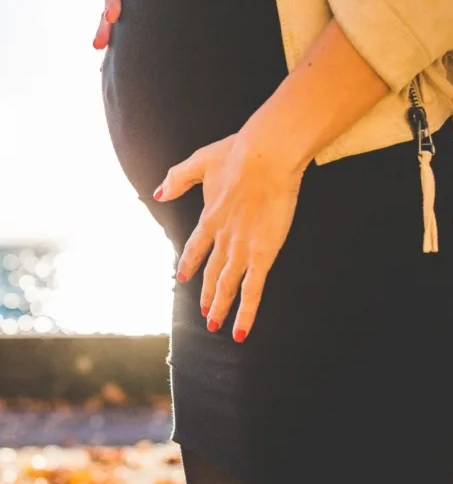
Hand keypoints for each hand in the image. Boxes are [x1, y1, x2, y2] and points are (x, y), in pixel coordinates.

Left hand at [153, 127, 305, 341]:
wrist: (265, 156)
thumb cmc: (239, 153)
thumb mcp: (201, 160)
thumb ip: (178, 178)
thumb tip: (157, 193)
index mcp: (209, 217)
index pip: (196, 248)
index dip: (190, 264)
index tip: (184, 277)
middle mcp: (222, 238)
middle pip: (212, 273)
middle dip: (206, 294)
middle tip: (203, 312)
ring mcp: (242, 249)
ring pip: (228, 287)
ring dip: (220, 307)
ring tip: (215, 324)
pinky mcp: (263, 254)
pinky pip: (253, 290)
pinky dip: (246, 313)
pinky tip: (240, 331)